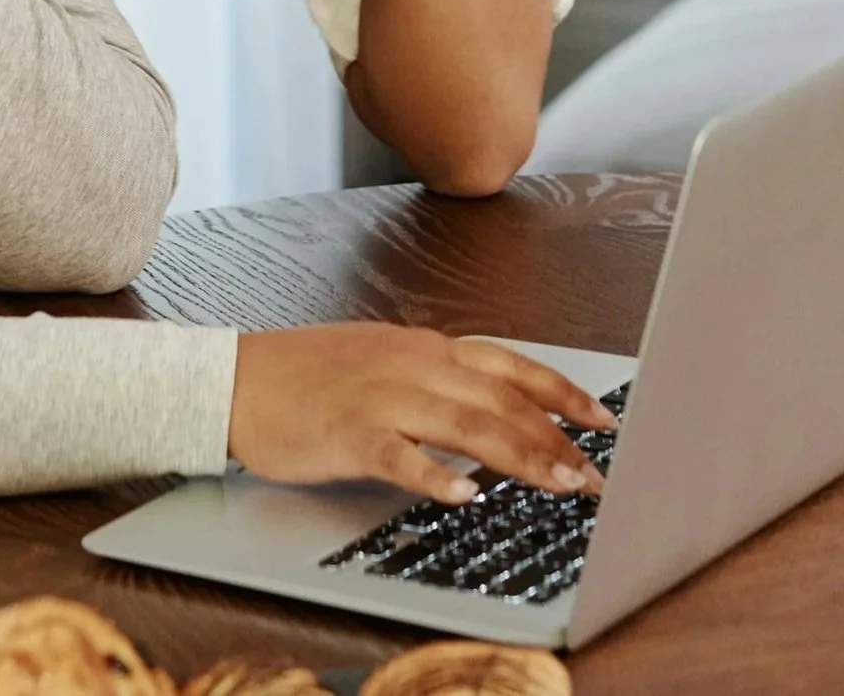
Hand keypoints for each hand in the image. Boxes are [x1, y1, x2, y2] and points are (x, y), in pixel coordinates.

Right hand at [228, 327, 609, 503]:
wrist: (240, 378)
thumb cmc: (312, 375)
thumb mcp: (386, 362)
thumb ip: (438, 382)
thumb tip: (494, 413)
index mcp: (427, 347)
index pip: (512, 366)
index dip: (562, 392)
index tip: (603, 420)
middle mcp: (414, 365)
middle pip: (501, 399)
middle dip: (556, 439)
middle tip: (593, 476)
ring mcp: (382, 397)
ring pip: (467, 424)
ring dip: (520, 457)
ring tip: (559, 484)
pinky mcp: (349, 433)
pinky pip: (400, 455)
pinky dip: (436, 474)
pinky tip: (464, 495)